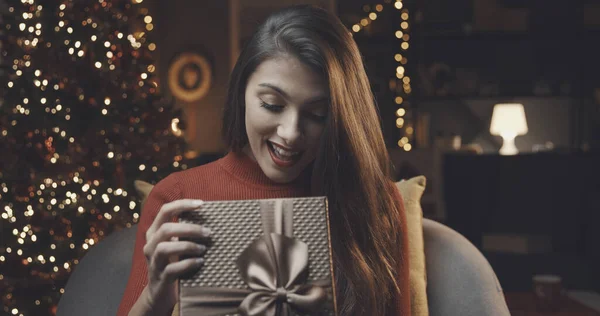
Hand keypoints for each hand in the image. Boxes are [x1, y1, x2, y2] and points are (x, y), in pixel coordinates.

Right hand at [142, 199, 209, 313]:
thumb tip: (210, 218)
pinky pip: (172, 269)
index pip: (165, 211)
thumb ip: (185, 231)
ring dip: (188, 246)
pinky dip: (188, 263)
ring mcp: (154, 262)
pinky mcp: (160, 278)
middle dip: (189, 228)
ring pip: (165, 248)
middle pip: (166, 229)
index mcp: (155, 232)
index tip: (201, 204)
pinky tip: (200, 262)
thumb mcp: (176, 244)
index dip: (182, 205)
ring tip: (203, 249)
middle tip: (208, 232)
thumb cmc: (173, 262)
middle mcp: (151, 245)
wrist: (161, 293)